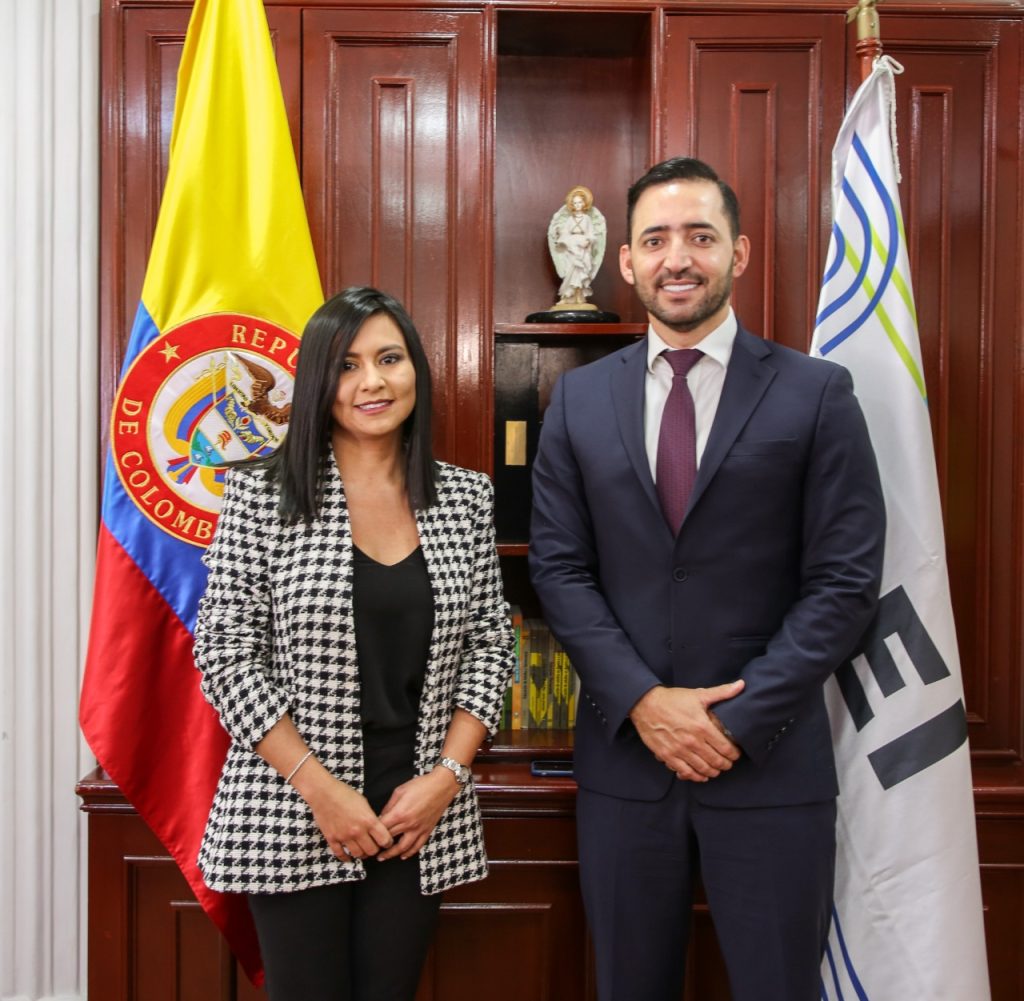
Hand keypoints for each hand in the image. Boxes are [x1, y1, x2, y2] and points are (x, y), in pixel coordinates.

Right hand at [300, 772, 393, 862]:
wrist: (323, 792)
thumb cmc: (344, 793)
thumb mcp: (364, 802)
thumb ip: (370, 817)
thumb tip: (376, 828)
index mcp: (368, 820)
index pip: (384, 839)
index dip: (387, 842)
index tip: (386, 842)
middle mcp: (357, 830)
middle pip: (372, 851)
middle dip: (375, 849)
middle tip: (374, 846)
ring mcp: (344, 836)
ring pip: (358, 854)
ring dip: (362, 854)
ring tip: (362, 850)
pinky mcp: (332, 838)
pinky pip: (341, 854)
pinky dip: (346, 857)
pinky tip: (348, 856)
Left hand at [376, 769, 460, 860]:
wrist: (441, 786)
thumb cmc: (421, 785)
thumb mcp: (400, 791)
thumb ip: (389, 805)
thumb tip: (382, 816)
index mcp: (399, 813)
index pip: (382, 828)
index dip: (373, 832)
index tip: (367, 835)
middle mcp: (408, 824)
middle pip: (389, 839)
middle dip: (378, 845)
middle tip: (370, 849)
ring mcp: (418, 829)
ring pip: (403, 848)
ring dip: (391, 854)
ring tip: (382, 857)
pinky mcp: (427, 830)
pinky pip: (417, 846)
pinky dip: (409, 853)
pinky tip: (403, 856)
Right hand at [629, 681, 743, 781]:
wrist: (645, 704)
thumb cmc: (672, 699)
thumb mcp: (698, 694)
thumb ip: (722, 692)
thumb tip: (741, 685)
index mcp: (702, 726)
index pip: (726, 748)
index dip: (734, 754)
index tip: (735, 754)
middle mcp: (692, 741)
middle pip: (716, 761)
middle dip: (726, 764)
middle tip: (728, 763)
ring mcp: (679, 750)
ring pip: (703, 769)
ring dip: (713, 772)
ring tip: (716, 769)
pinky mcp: (667, 756)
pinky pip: (685, 772)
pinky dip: (695, 777)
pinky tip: (700, 775)